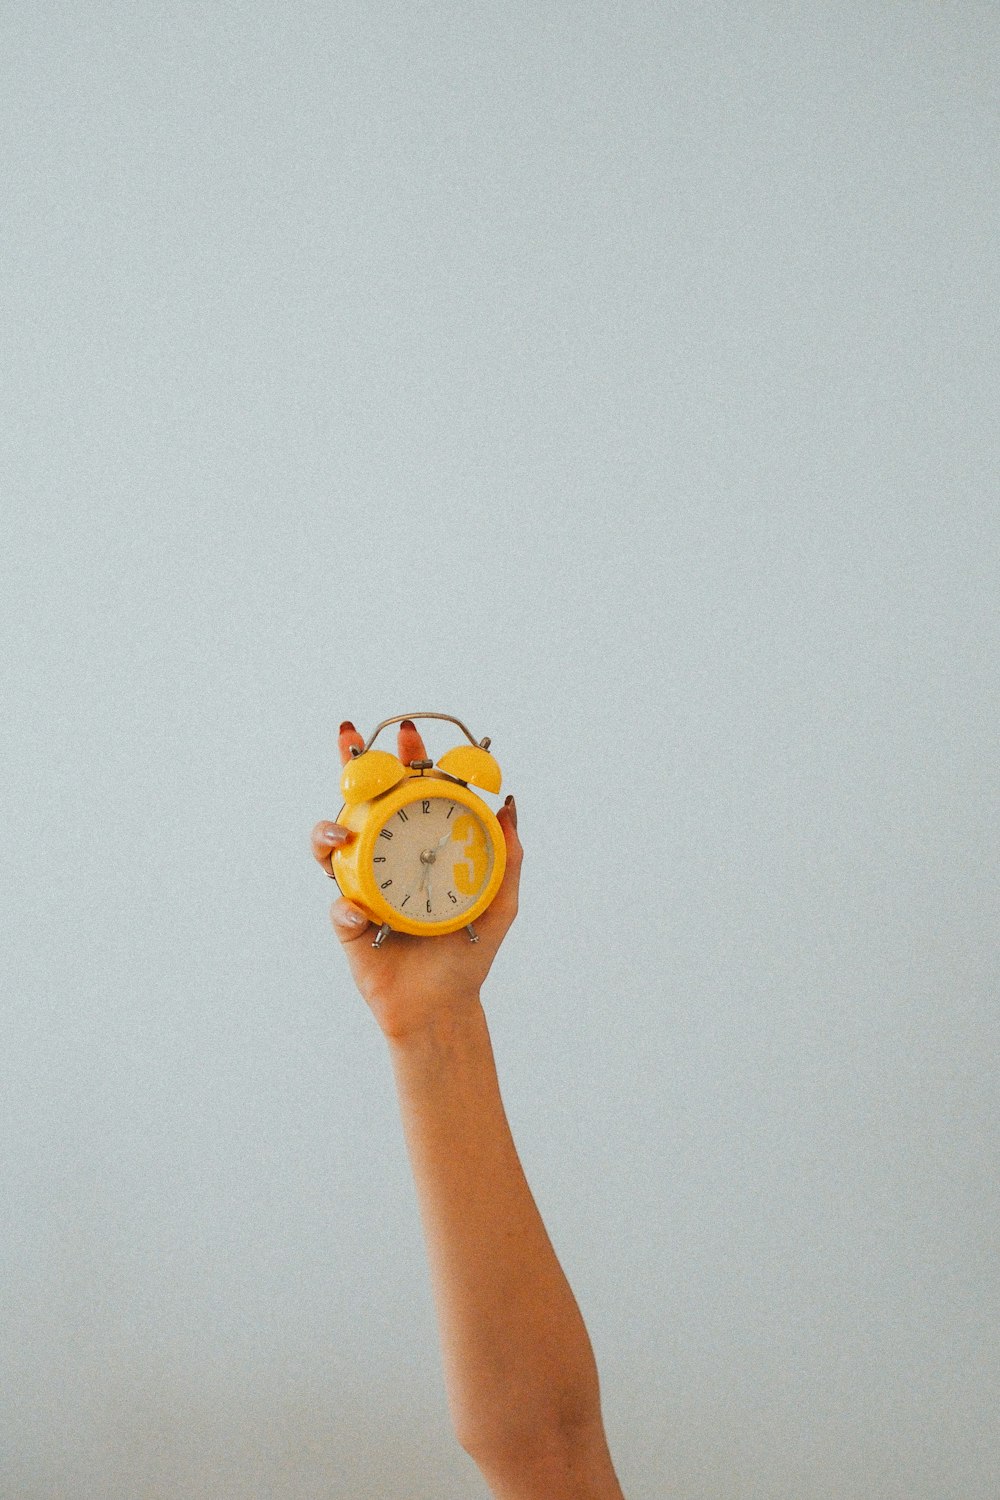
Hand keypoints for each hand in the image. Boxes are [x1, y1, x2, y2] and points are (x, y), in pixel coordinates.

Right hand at [311, 719, 522, 1039]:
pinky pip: (339, 905)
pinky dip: (348, 905)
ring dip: (328, 830)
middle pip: (362, 803)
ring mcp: (362, 887)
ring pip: (330, 845)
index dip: (406, 761)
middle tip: (353, 742)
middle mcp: (385, 859)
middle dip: (352, 768)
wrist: (442, 1008)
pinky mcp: (348, 923)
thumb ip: (507, 855)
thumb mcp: (500, 901)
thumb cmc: (468, 954)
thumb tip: (510, 804)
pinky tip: (362, 913)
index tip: (409, 733)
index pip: (409, 793)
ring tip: (341, 830)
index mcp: (420, 847)